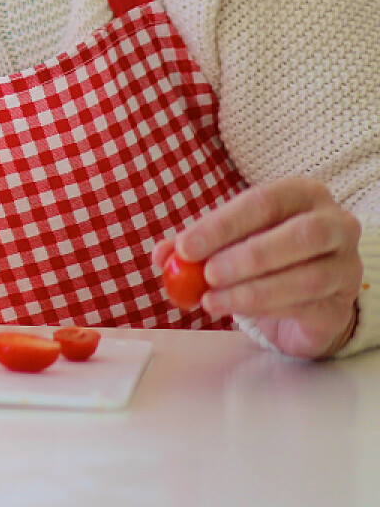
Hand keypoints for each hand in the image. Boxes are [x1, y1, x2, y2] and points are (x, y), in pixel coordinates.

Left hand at [153, 177, 363, 358]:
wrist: (305, 296)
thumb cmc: (264, 256)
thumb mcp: (227, 242)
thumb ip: (195, 245)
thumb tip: (161, 255)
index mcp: (302, 194)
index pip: (262, 202)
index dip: (221, 226)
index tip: (185, 248)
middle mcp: (335, 224)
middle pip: (299, 235)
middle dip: (247, 256)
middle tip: (207, 274)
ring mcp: (346, 265)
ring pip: (307, 276)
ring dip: (253, 290)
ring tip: (212, 300)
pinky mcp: (343, 303)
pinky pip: (309, 306)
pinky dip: (268, 309)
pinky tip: (238, 312)